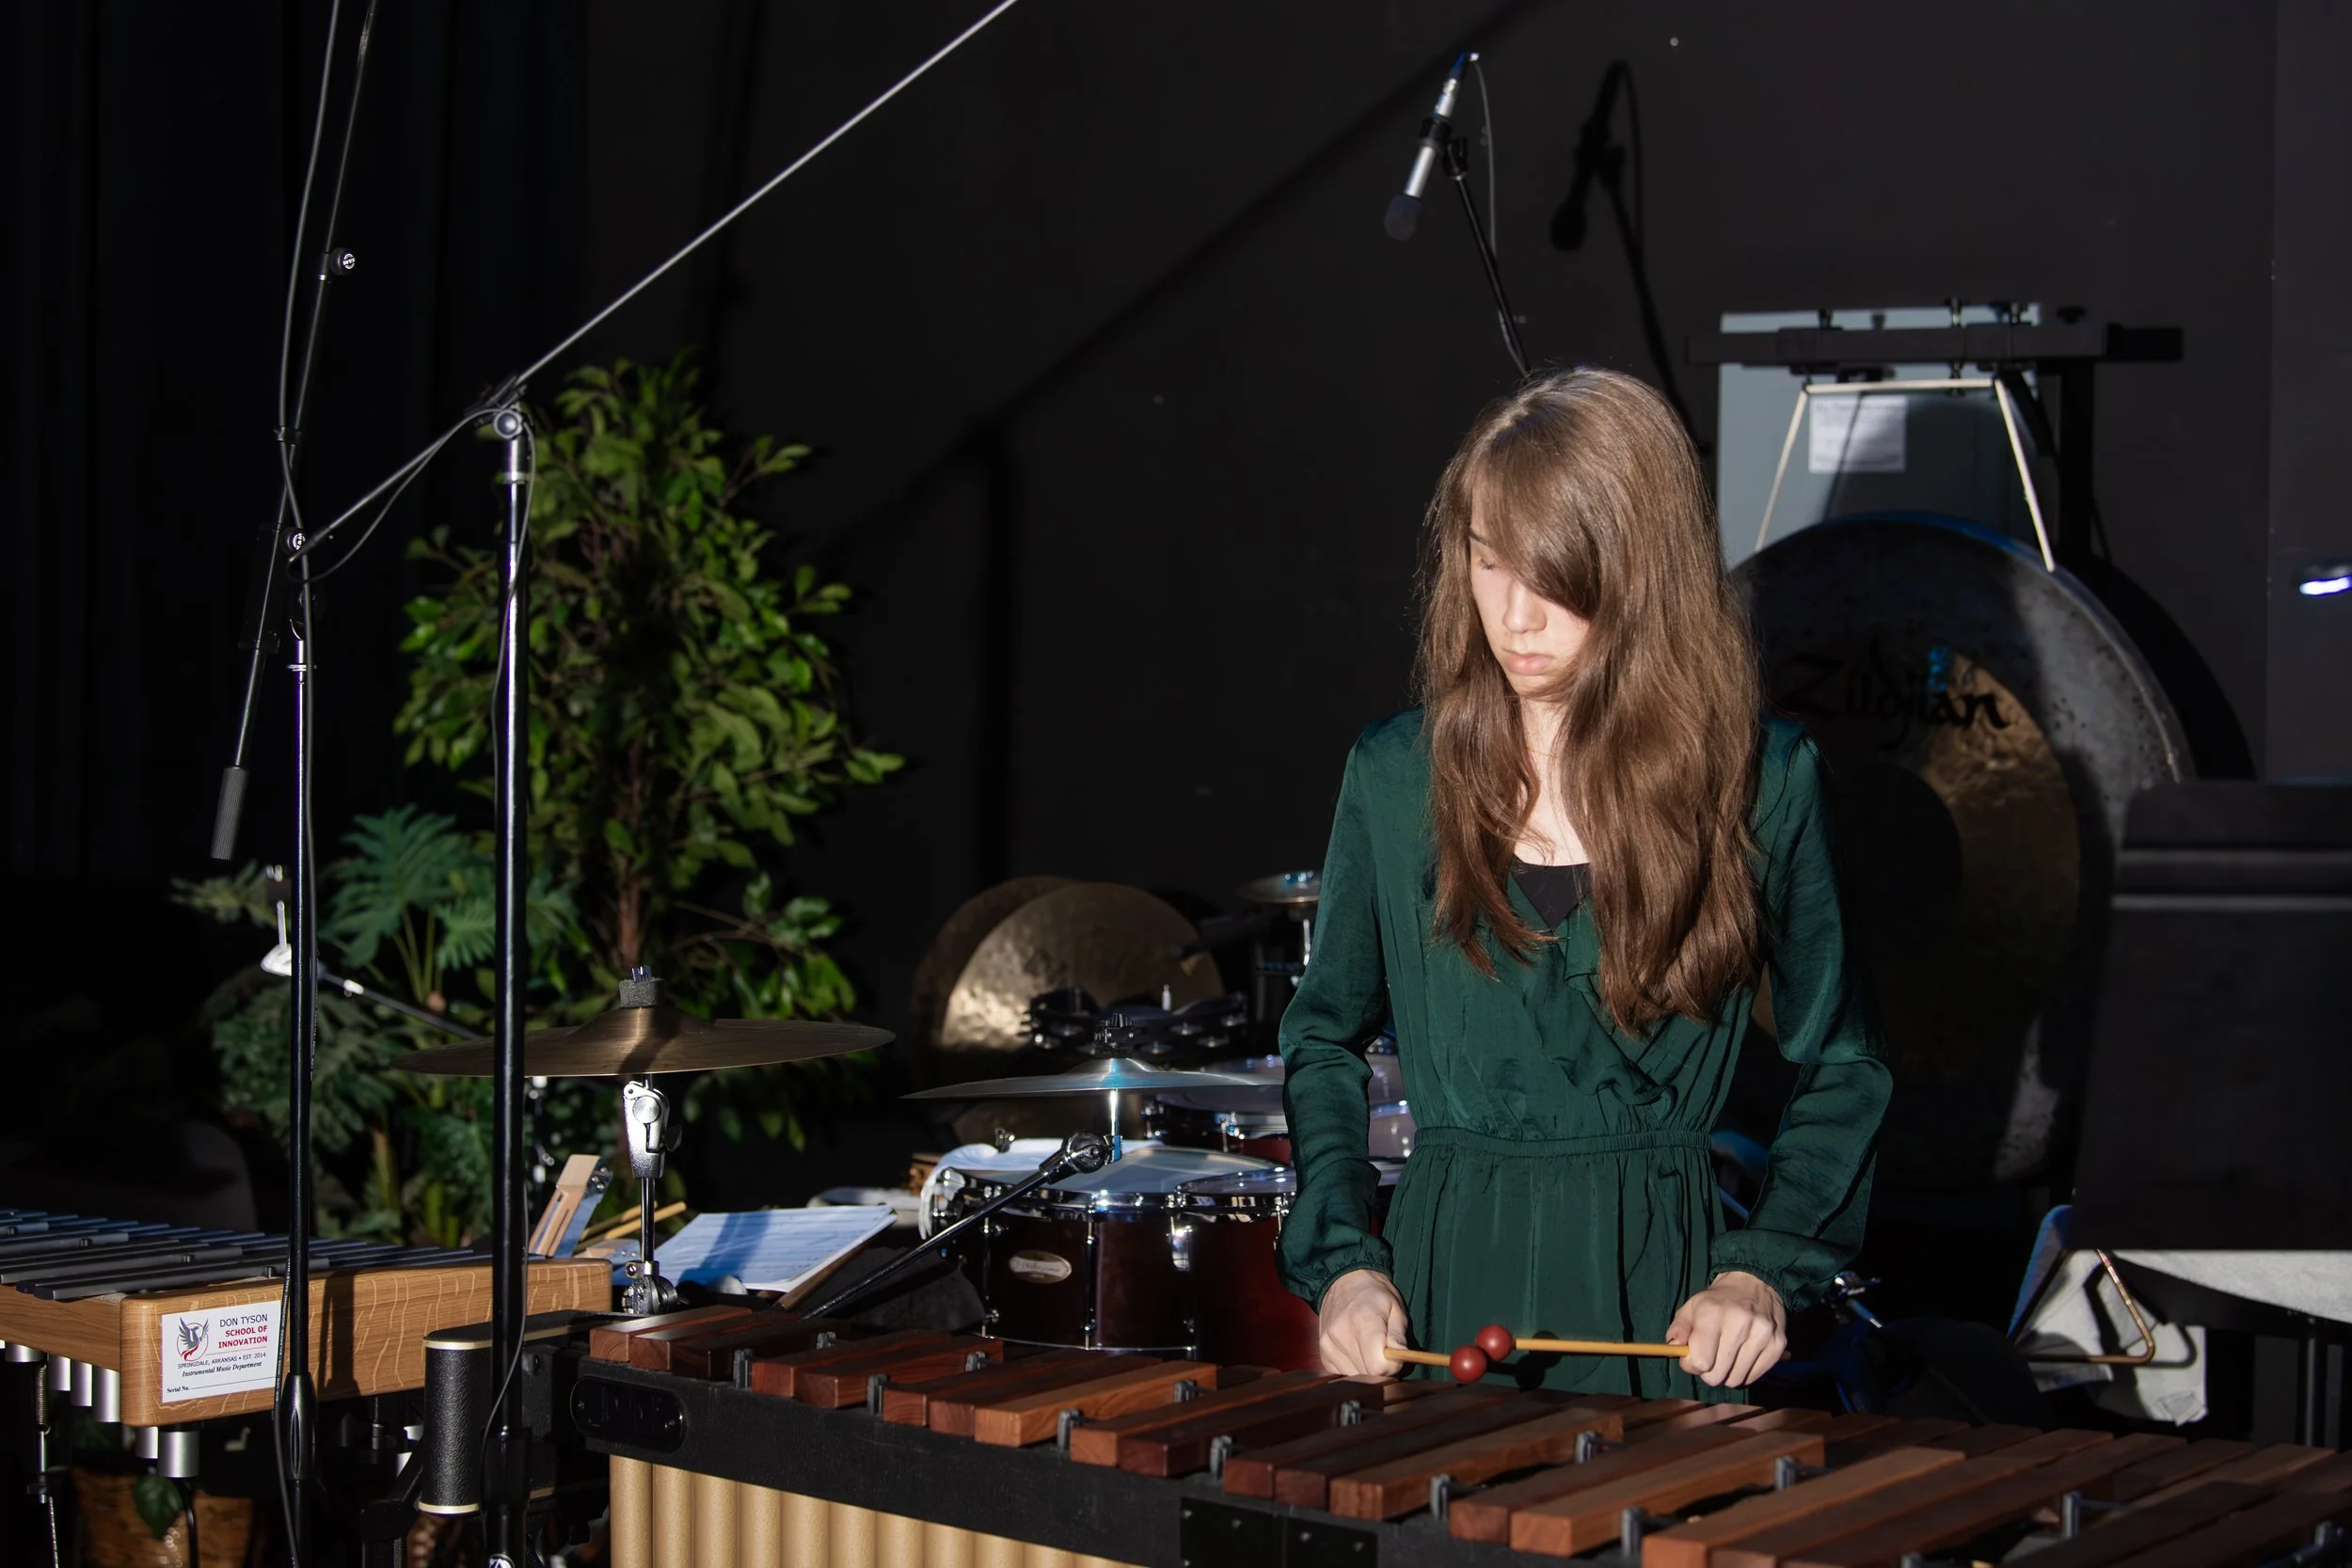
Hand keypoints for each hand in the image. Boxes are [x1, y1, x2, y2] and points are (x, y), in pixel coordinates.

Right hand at [1318, 1269, 1409, 1376]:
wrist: (1344, 1281)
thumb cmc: (1374, 1294)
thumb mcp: (1395, 1308)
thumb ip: (1398, 1336)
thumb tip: (1399, 1359)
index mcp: (1362, 1322)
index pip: (1378, 1366)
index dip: (1392, 1366)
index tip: (1394, 1355)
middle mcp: (1341, 1335)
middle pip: (1368, 1374)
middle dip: (1381, 1369)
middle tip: (1385, 1352)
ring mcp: (1328, 1345)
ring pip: (1355, 1377)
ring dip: (1367, 1370)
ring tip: (1370, 1350)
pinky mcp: (1323, 1353)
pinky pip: (1342, 1374)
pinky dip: (1354, 1368)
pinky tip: (1357, 1352)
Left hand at [1666, 1270, 1786, 1387]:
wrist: (1755, 1283)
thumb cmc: (1718, 1301)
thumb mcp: (1692, 1307)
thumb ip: (1679, 1328)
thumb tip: (1674, 1347)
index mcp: (1713, 1314)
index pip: (1701, 1361)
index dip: (1692, 1365)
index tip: (1692, 1358)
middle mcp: (1740, 1324)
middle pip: (1717, 1374)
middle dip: (1708, 1372)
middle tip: (1710, 1359)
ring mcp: (1762, 1335)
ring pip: (1736, 1379)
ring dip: (1727, 1373)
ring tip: (1726, 1356)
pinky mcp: (1778, 1345)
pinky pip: (1754, 1377)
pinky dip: (1744, 1372)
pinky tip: (1742, 1357)